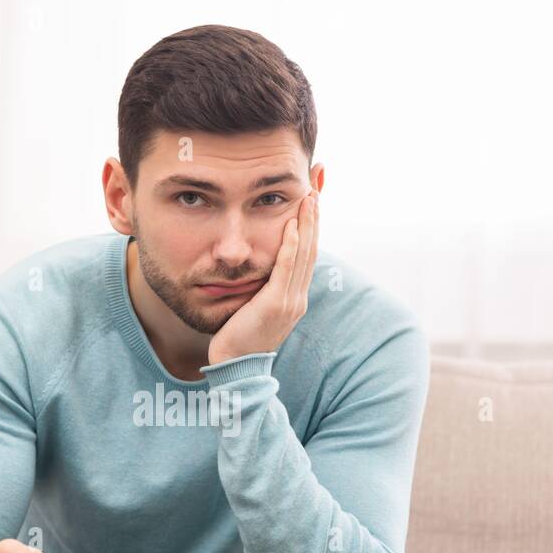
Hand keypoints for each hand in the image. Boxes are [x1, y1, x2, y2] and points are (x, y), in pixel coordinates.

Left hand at [207, 188, 318, 365]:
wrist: (236, 367)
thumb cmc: (240, 338)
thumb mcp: (256, 307)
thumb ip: (263, 287)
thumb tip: (260, 266)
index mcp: (296, 296)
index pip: (309, 253)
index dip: (313, 224)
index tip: (313, 197)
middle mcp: (298, 297)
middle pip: (312, 248)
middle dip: (315, 215)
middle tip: (316, 185)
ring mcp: (289, 302)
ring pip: (303, 255)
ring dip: (307, 223)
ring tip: (309, 196)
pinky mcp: (274, 305)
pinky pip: (285, 270)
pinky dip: (290, 246)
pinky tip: (292, 225)